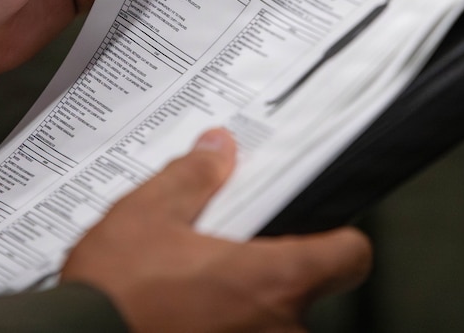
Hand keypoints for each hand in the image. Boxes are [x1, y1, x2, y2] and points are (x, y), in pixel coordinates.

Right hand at [61, 129, 372, 331]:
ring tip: (194, 296)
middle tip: (225, 263)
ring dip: (244, 310)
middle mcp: (278, 329)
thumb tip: (217, 149)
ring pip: (271, 325)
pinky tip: (182, 319)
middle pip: (306, 292)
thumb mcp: (148, 216)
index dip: (339, 242)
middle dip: (270, 277)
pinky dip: (221, 330)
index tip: (321, 234)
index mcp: (273, 280)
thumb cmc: (113, 298)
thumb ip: (193, 178)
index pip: (350, 257)